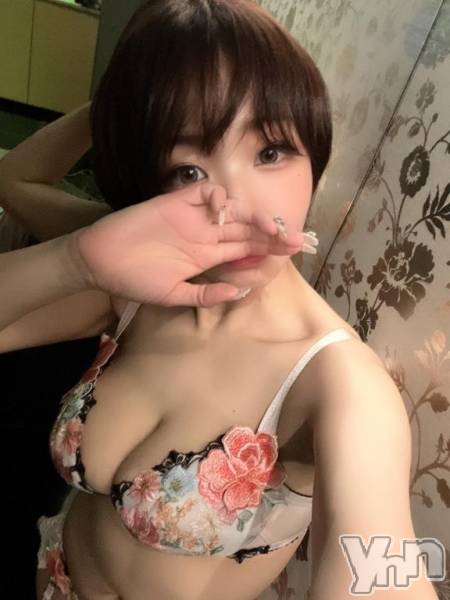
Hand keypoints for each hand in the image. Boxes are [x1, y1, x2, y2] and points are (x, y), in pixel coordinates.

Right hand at [67, 183, 303, 306]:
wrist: (101, 260)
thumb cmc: (135, 281)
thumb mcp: (173, 296)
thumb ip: (205, 294)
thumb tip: (239, 292)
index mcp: (206, 257)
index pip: (244, 251)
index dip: (267, 251)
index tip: (291, 255)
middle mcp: (205, 235)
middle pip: (246, 231)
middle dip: (272, 234)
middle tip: (298, 239)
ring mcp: (193, 217)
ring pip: (233, 211)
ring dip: (254, 217)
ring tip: (272, 227)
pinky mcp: (177, 201)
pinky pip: (206, 193)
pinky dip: (219, 198)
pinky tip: (227, 211)